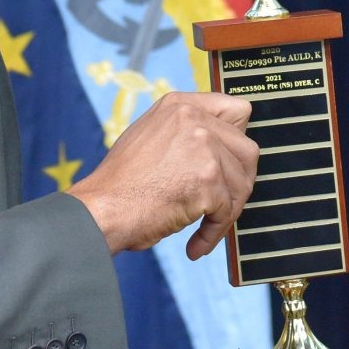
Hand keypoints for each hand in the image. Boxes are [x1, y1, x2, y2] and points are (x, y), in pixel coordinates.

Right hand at [71, 92, 256, 257]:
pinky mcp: (207, 179)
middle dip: (238, 181)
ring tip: (204, 225)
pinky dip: (213, 233)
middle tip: (221, 203)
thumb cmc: (121, 184)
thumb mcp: (151, 136)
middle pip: (247, 149)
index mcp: (181, 105)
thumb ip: (185, 132)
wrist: (101, 210)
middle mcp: (194, 118)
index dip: (237, 141)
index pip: (237, 111)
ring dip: (227, 210)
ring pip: (242, 182)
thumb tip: (221, 148)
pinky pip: (227, 212)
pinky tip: (195, 244)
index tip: (230, 163)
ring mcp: (202, 147)